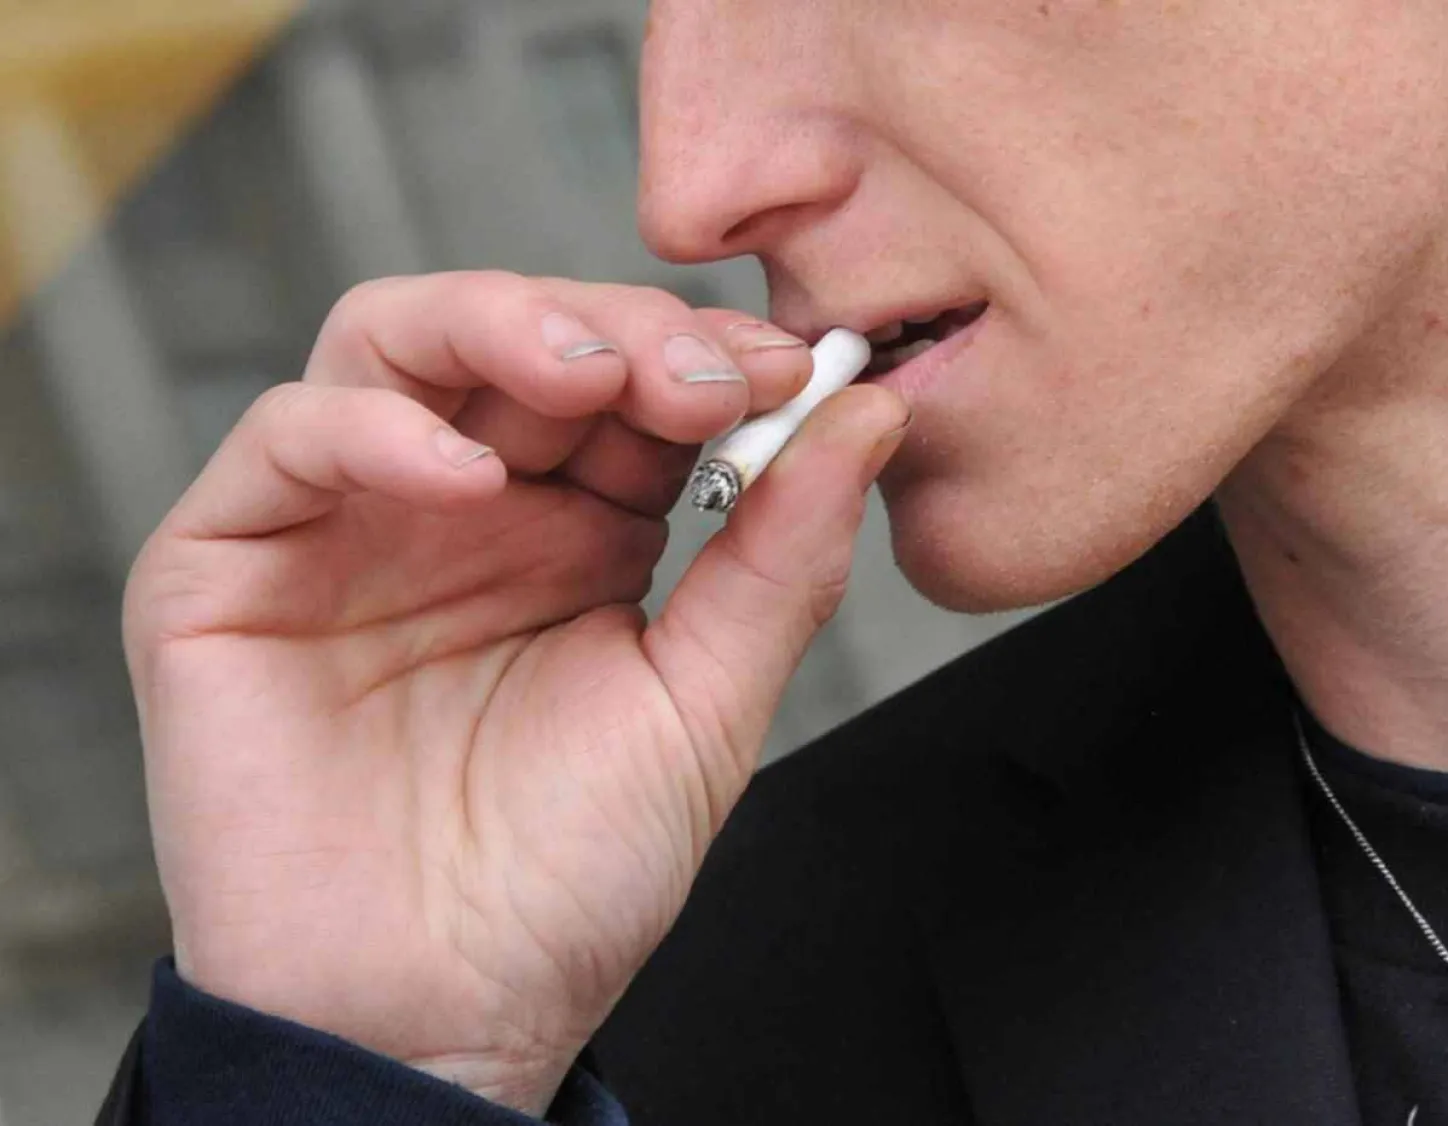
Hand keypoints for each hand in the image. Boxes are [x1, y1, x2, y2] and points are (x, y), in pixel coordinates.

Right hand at [124, 272, 908, 1111]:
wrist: (439, 1018)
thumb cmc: (567, 878)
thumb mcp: (702, 708)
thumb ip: (780, 558)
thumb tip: (867, 417)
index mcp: (575, 530)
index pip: (631, 382)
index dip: (702, 354)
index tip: (786, 366)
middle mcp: (462, 507)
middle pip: (517, 334)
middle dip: (614, 328)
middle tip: (693, 371)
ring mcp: (346, 526)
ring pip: (393, 343)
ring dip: (495, 325)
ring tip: (585, 375)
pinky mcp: (228, 568)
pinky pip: (284, 442)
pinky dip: (372, 430)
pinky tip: (463, 480)